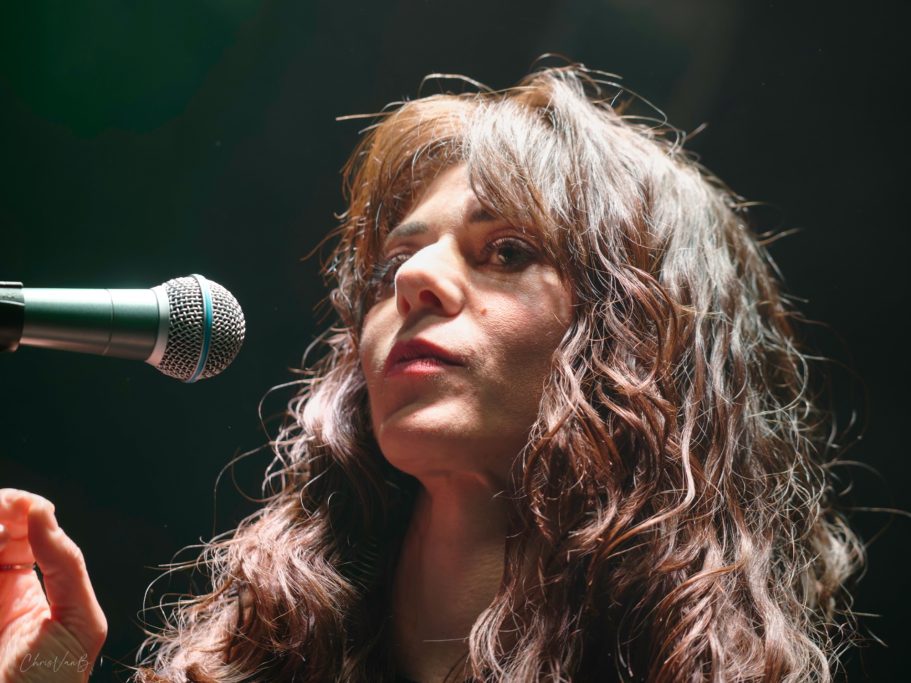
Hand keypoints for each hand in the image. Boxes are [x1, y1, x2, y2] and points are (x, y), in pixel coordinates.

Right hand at [0, 489, 106, 681]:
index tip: (21, 504)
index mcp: (39, 584)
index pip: (27, 530)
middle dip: (0, 510)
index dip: (23, 509)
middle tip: (1, 510)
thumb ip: (67, 563)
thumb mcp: (79, 618)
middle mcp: (5, 586)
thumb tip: (44, 512)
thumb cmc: (57, 677)